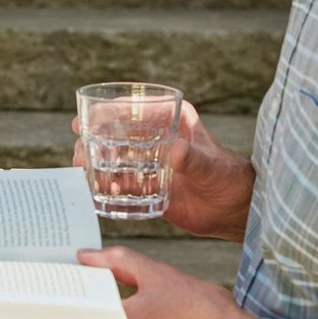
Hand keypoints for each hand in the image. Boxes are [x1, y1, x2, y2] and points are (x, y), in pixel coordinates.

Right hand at [73, 102, 254, 239]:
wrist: (235, 210)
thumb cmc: (230, 179)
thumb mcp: (212, 166)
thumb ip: (194, 159)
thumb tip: (176, 151)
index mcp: (170, 119)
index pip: (132, 108)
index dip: (104, 112)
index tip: (84, 121)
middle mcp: (156, 138)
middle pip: (115, 132)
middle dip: (92, 140)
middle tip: (81, 153)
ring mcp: (150, 162)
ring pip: (114, 157)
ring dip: (96, 163)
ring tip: (84, 172)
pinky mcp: (149, 185)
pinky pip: (121, 182)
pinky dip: (108, 186)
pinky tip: (101, 192)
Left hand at [75, 245, 253, 318]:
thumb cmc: (204, 316)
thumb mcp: (157, 274)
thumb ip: (117, 261)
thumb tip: (87, 257)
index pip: (72, 312)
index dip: (61, 289)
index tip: (56, 271)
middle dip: (72, 300)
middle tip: (70, 275)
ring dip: (90, 313)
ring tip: (90, 285)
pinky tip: (113, 303)